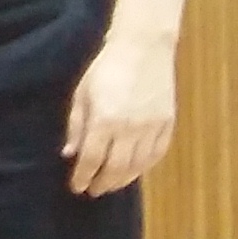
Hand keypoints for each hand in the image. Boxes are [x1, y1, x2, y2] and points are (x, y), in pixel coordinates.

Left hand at [65, 31, 176, 196]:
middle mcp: (130, 129)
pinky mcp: (168, 123)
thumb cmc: (106, 68)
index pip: (92, 160)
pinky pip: (157, 154)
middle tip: (94, 190)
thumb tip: (70, 154)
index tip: (77, 187)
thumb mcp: (82, 94)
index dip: (83, 177)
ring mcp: (152, 128)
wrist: (143, 48)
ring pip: (138, 166)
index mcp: (104, 121)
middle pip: (116, 168)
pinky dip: (145, 167)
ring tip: (111, 184)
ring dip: (123, 179)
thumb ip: (76, 126)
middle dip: (103, 183)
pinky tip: (135, 170)